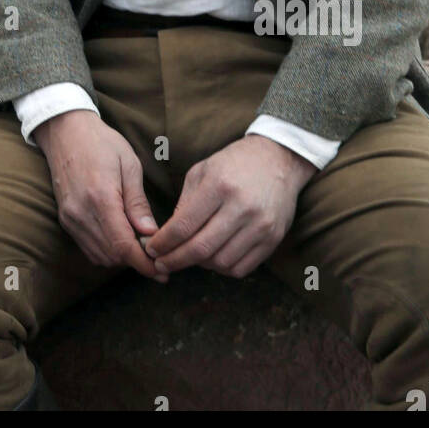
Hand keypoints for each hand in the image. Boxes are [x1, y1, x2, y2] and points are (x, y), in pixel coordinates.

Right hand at [33, 110, 159, 277]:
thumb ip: (138, 203)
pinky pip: (88, 247)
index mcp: (101, 197)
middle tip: (159, 258)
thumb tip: (151, 234)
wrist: (65, 131)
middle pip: (112, 255)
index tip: (162, 272)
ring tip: (141, 248)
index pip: (123, 246)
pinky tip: (120, 238)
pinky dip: (106, 251)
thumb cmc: (102, 142)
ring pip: (100, 255)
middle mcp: (81, 213)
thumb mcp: (129, 165)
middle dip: (136, 262)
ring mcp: (70, 218)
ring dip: (122, 258)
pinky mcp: (65, 219)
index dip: (144, 264)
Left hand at [142, 134, 317, 281]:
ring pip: (221, 262)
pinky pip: (242, 268)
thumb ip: (184, 204)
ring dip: (200, 265)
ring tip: (189, 256)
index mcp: (219, 185)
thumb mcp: (202, 171)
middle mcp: (241, 207)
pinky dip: (222, 268)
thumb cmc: (233, 163)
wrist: (278, 159)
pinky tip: (213, 257)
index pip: (184, 225)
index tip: (151, 250)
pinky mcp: (273, 238)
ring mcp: (260, 225)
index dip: (163, 243)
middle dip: (175, 260)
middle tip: (161, 263)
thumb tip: (166, 237)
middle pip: (201, 248)